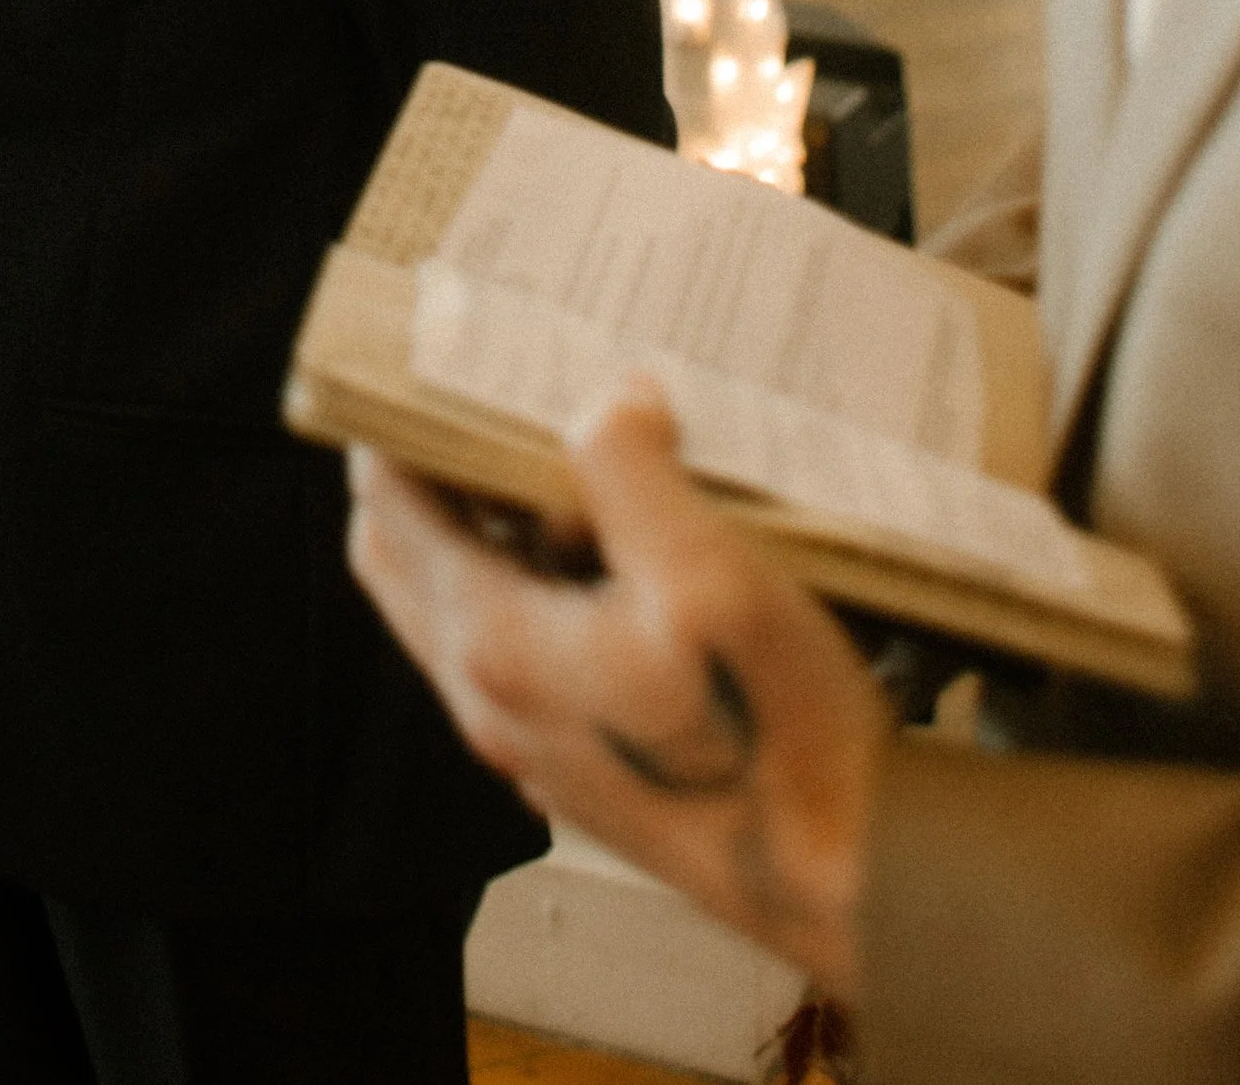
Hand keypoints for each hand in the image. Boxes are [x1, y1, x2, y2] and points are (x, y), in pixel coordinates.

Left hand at [346, 388, 884, 998]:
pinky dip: (524, 578)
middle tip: (478, 395)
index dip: (394, 425)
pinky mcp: (576, 756)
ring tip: (553, 453)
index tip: (430, 355)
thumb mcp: (714, 581)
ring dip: (477, 524)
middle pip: (401, 555)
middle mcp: (488, 699)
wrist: (852, 884)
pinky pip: (513, 645)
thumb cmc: (784, 739)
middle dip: (422, 469)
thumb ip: (634, 480)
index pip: (387, 509)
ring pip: (455, 602)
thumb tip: (605, 401)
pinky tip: (606, 547)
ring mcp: (528, 736)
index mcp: (496, 646)